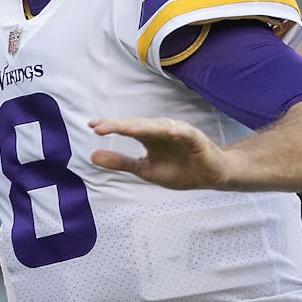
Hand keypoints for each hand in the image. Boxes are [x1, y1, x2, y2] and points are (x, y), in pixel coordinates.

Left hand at [89, 117, 230, 189]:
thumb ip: (121, 162)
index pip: (126, 129)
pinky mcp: (196, 139)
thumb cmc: (179, 170)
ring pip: (159, 127)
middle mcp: (161, 131)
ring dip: (143, 127)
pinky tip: (171, 132)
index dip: (110, 127)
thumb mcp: (145, 169)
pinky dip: (179, 132)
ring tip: (126, 129)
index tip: (91, 126)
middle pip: (138, 125)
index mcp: (148, 137)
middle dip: (120, 125)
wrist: (210, 176)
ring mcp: (179, 133)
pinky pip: (186, 134)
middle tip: (99, 127)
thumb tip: (92, 155)